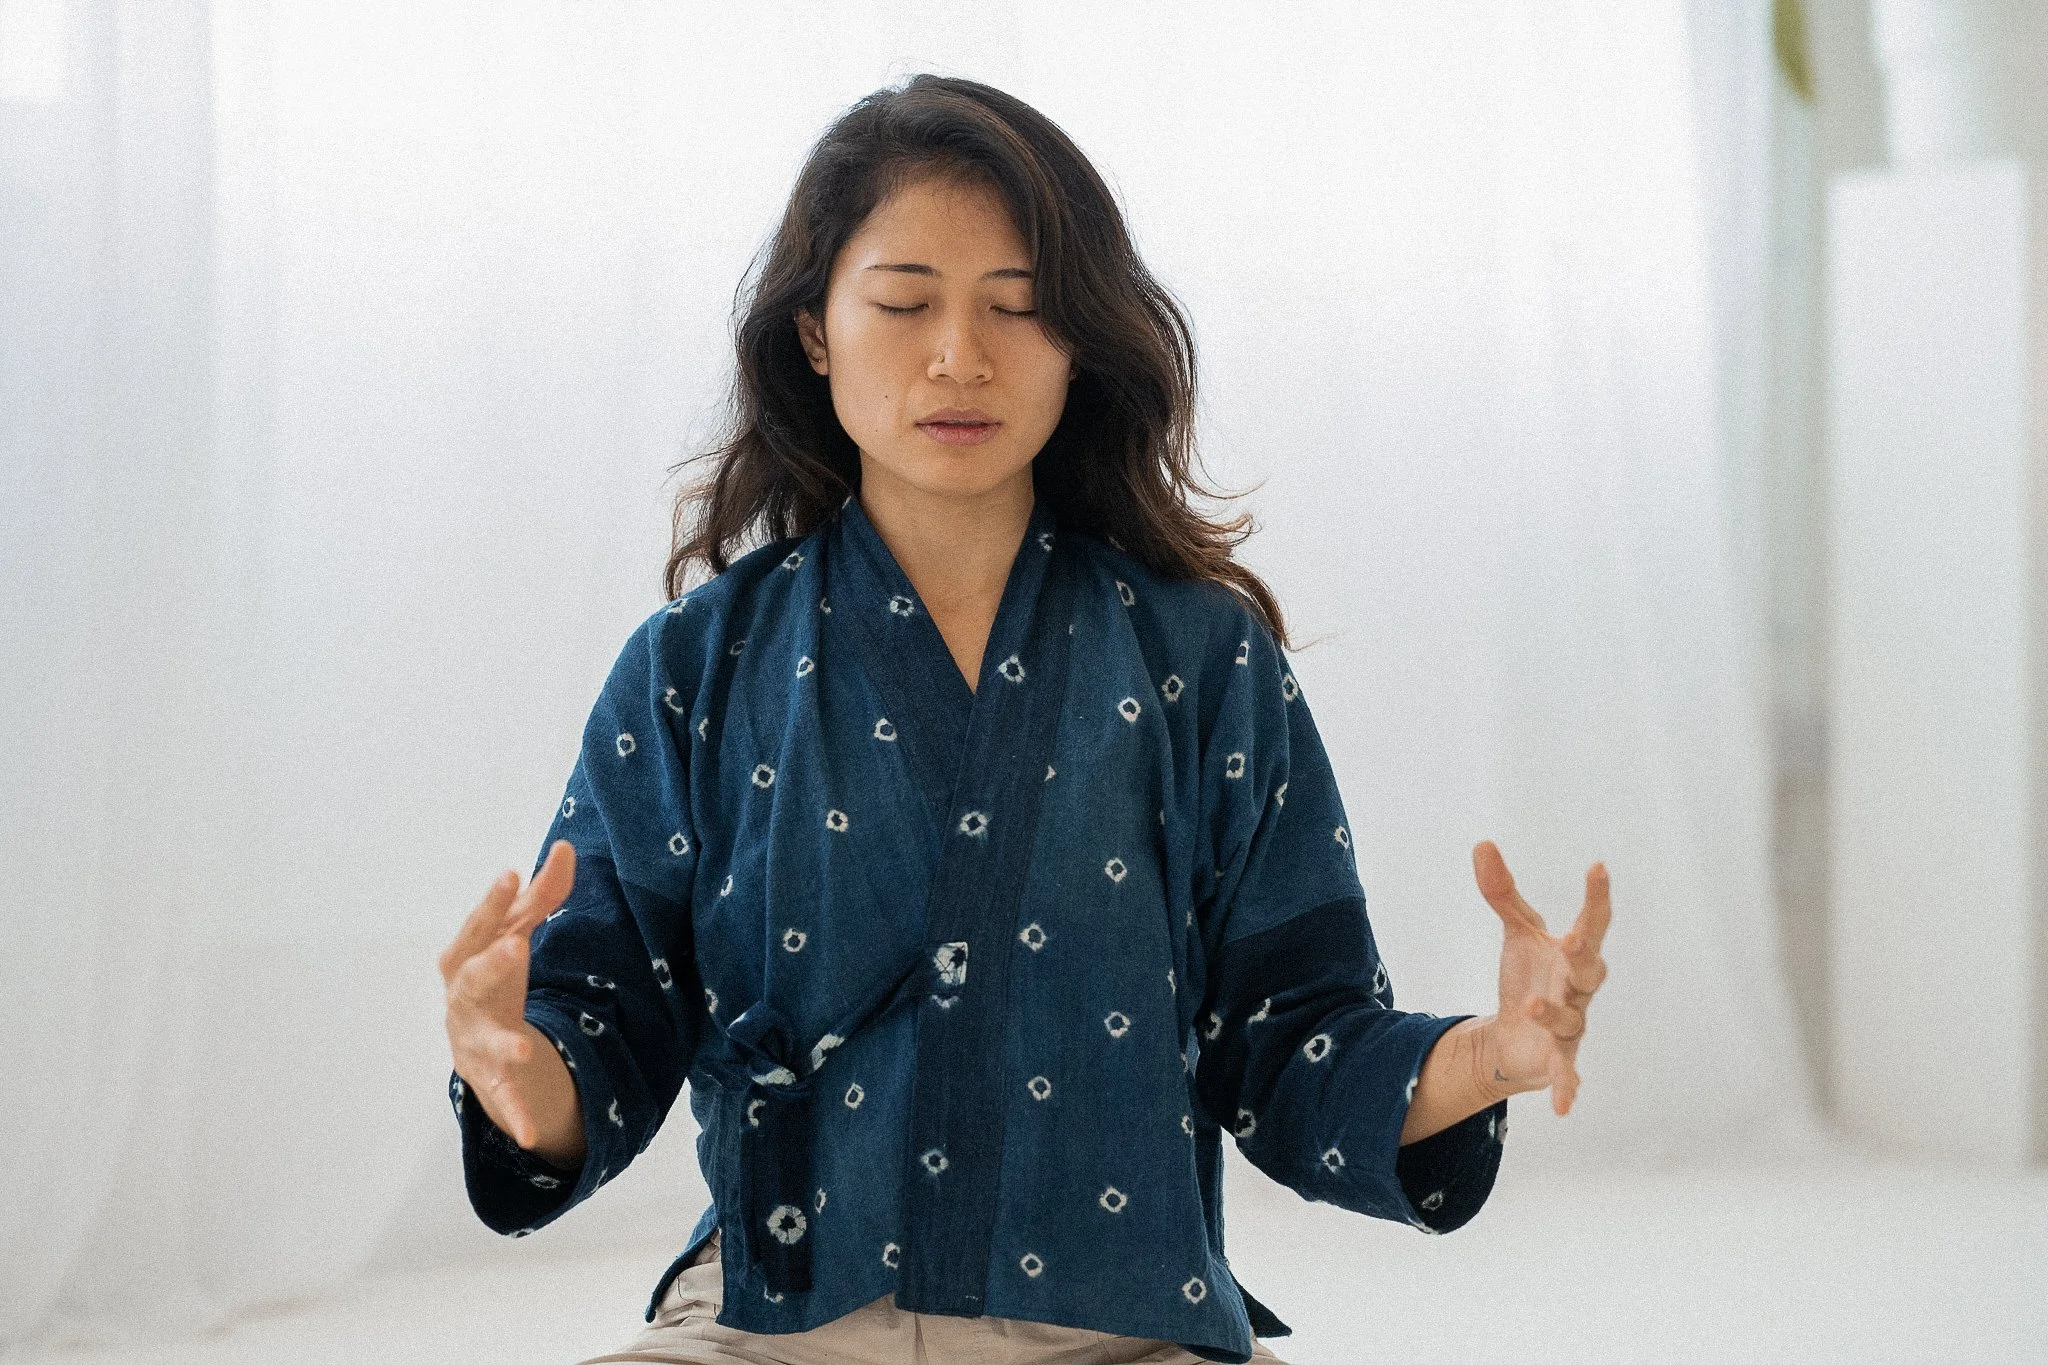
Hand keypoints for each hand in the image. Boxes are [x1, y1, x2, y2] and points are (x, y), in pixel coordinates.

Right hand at [439, 839, 585, 1163]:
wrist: (474, 1041)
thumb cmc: (495, 976)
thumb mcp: (518, 934)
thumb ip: (543, 895)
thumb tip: (565, 846)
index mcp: (469, 959)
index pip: (480, 925)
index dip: (494, 902)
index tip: (512, 873)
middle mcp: (463, 999)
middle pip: (472, 979)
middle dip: (491, 963)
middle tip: (515, 944)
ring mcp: (473, 1040)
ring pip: (485, 1044)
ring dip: (503, 1045)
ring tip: (526, 1051)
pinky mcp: (491, 1079)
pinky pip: (504, 1098)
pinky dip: (515, 1115)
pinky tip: (529, 1135)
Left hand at [1471, 840, 1610, 1115]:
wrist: (1516, 1035)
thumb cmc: (1528, 978)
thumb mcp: (1515, 933)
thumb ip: (1502, 892)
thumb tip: (1482, 843)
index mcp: (1573, 954)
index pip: (1592, 922)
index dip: (1596, 896)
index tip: (1598, 866)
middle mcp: (1579, 988)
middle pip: (1590, 970)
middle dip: (1584, 956)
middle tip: (1574, 939)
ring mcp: (1572, 1025)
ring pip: (1571, 1018)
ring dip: (1553, 1012)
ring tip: (1530, 1004)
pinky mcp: (1559, 1059)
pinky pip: (1566, 1073)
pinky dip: (1568, 1087)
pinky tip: (1565, 1106)